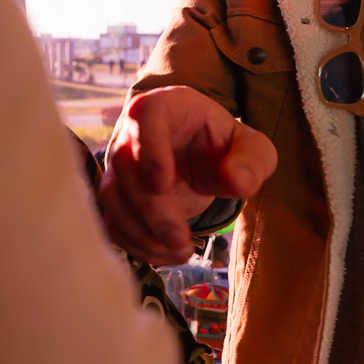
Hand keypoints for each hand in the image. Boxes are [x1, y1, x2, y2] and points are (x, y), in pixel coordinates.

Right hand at [99, 86, 276, 264]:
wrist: (202, 159)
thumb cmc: (224, 146)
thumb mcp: (252, 148)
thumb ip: (252, 160)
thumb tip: (237, 181)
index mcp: (164, 107)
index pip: (145, 116)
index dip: (149, 149)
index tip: (162, 184)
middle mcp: (132, 133)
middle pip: (126, 166)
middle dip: (152, 209)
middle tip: (181, 240)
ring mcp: (118, 166)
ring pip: (112, 197)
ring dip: (141, 231)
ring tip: (180, 252)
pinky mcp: (117, 196)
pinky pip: (113, 221)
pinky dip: (137, 244)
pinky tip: (167, 255)